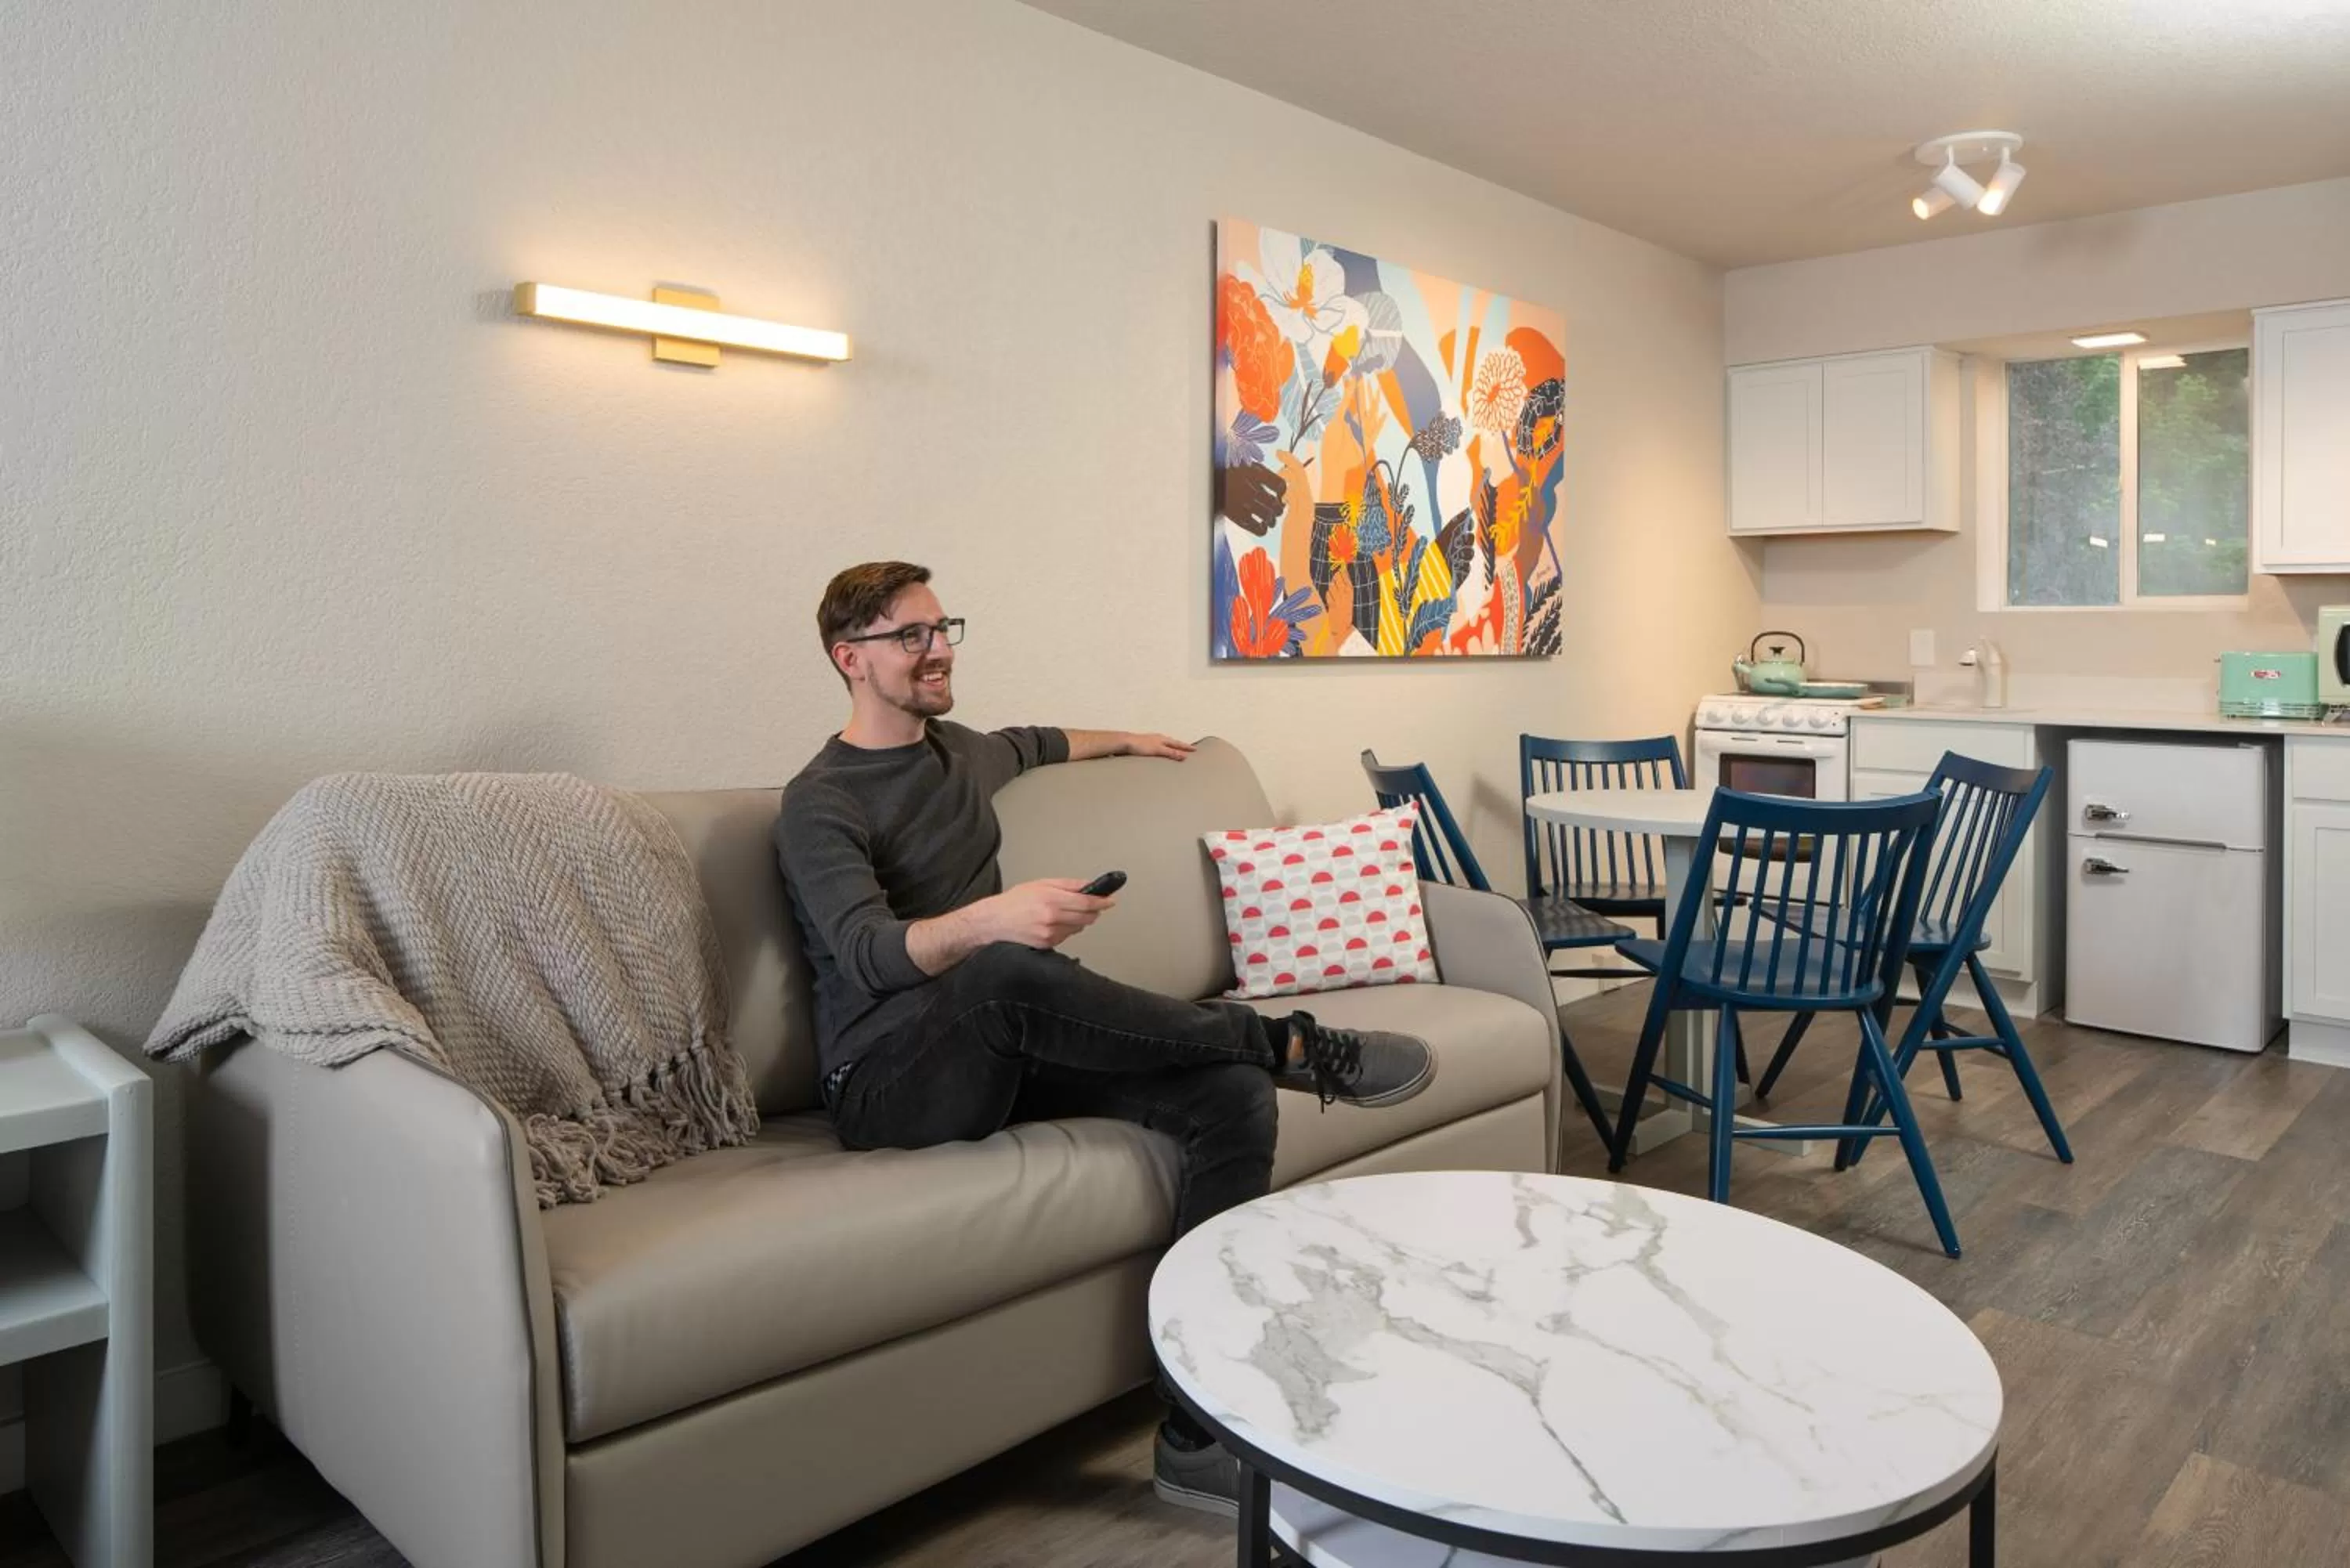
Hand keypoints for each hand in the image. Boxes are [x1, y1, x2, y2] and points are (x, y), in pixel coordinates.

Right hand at [982, 878, 1114, 948]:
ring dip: (1079, 920)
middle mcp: (1051, 918)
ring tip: (1063, 912)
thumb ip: (1068, 885)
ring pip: (1078, 928)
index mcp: (1051, 899)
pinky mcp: (1047, 945)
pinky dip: (1066, 929)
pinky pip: (1066, 936)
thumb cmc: (1015, 901)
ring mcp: (1050, 934)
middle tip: (1093, 905)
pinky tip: (1053, 923)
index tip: (1110, 900)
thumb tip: (1088, 885)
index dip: (1101, 902)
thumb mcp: (1041, 884)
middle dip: (1093, 912)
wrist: (994, 922)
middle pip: (1086, 918)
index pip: (1086, 903)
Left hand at [1121, 733, 1194, 760]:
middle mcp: (1158, 738)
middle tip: (1189, 748)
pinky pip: (1158, 747)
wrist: (1124, 743)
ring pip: (1165, 743)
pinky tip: (1160, 752)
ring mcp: (1151, 741)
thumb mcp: (1158, 750)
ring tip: (1177, 750)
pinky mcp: (1145, 745)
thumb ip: (1171, 752)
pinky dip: (1164, 749)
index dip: (1186, 747)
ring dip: (1172, 747)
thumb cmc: (1141, 746)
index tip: (1195, 749)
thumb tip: (1184, 755)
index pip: (1177, 744)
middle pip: (1172, 742)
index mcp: (1163, 739)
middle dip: (1181, 746)